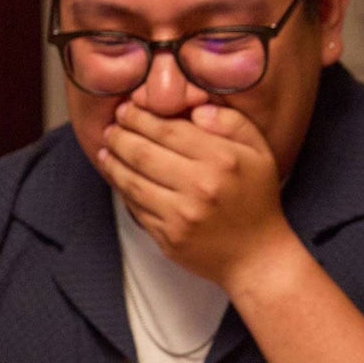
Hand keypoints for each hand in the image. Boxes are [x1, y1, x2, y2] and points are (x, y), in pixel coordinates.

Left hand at [98, 99, 296, 289]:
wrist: (255, 255)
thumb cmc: (255, 198)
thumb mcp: (258, 152)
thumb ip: (231, 123)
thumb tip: (195, 108)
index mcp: (222, 159)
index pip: (170, 130)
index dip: (142, 118)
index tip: (128, 108)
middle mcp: (200, 186)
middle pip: (144, 154)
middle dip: (121, 136)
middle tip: (110, 126)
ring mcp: (180, 215)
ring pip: (134, 182)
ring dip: (114, 163)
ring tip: (106, 148)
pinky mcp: (166, 237)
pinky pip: (136, 208)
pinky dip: (122, 189)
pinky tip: (116, 175)